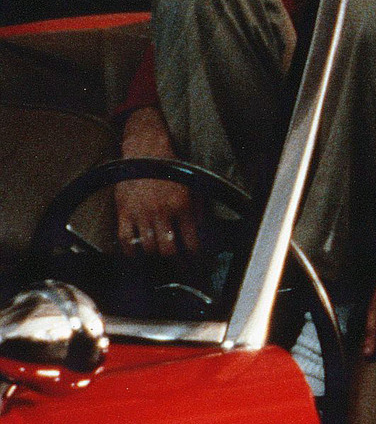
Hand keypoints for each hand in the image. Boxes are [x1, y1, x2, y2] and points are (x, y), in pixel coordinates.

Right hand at [113, 106, 198, 256]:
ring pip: (148, 248)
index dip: (196, 259)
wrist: (145, 152)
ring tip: (162, 266)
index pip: (192, 243)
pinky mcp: (123, 212)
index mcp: (183, 205)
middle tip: (181, 271)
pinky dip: (131, 253)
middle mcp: (162, 211)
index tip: (198, 266)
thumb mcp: (193, 188)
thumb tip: (204, 237)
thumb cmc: (171, 169)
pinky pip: (125, 241)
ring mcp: (141, 213)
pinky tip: (138, 257)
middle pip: (169, 251)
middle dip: (177, 265)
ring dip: (155, 261)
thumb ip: (199, 213)